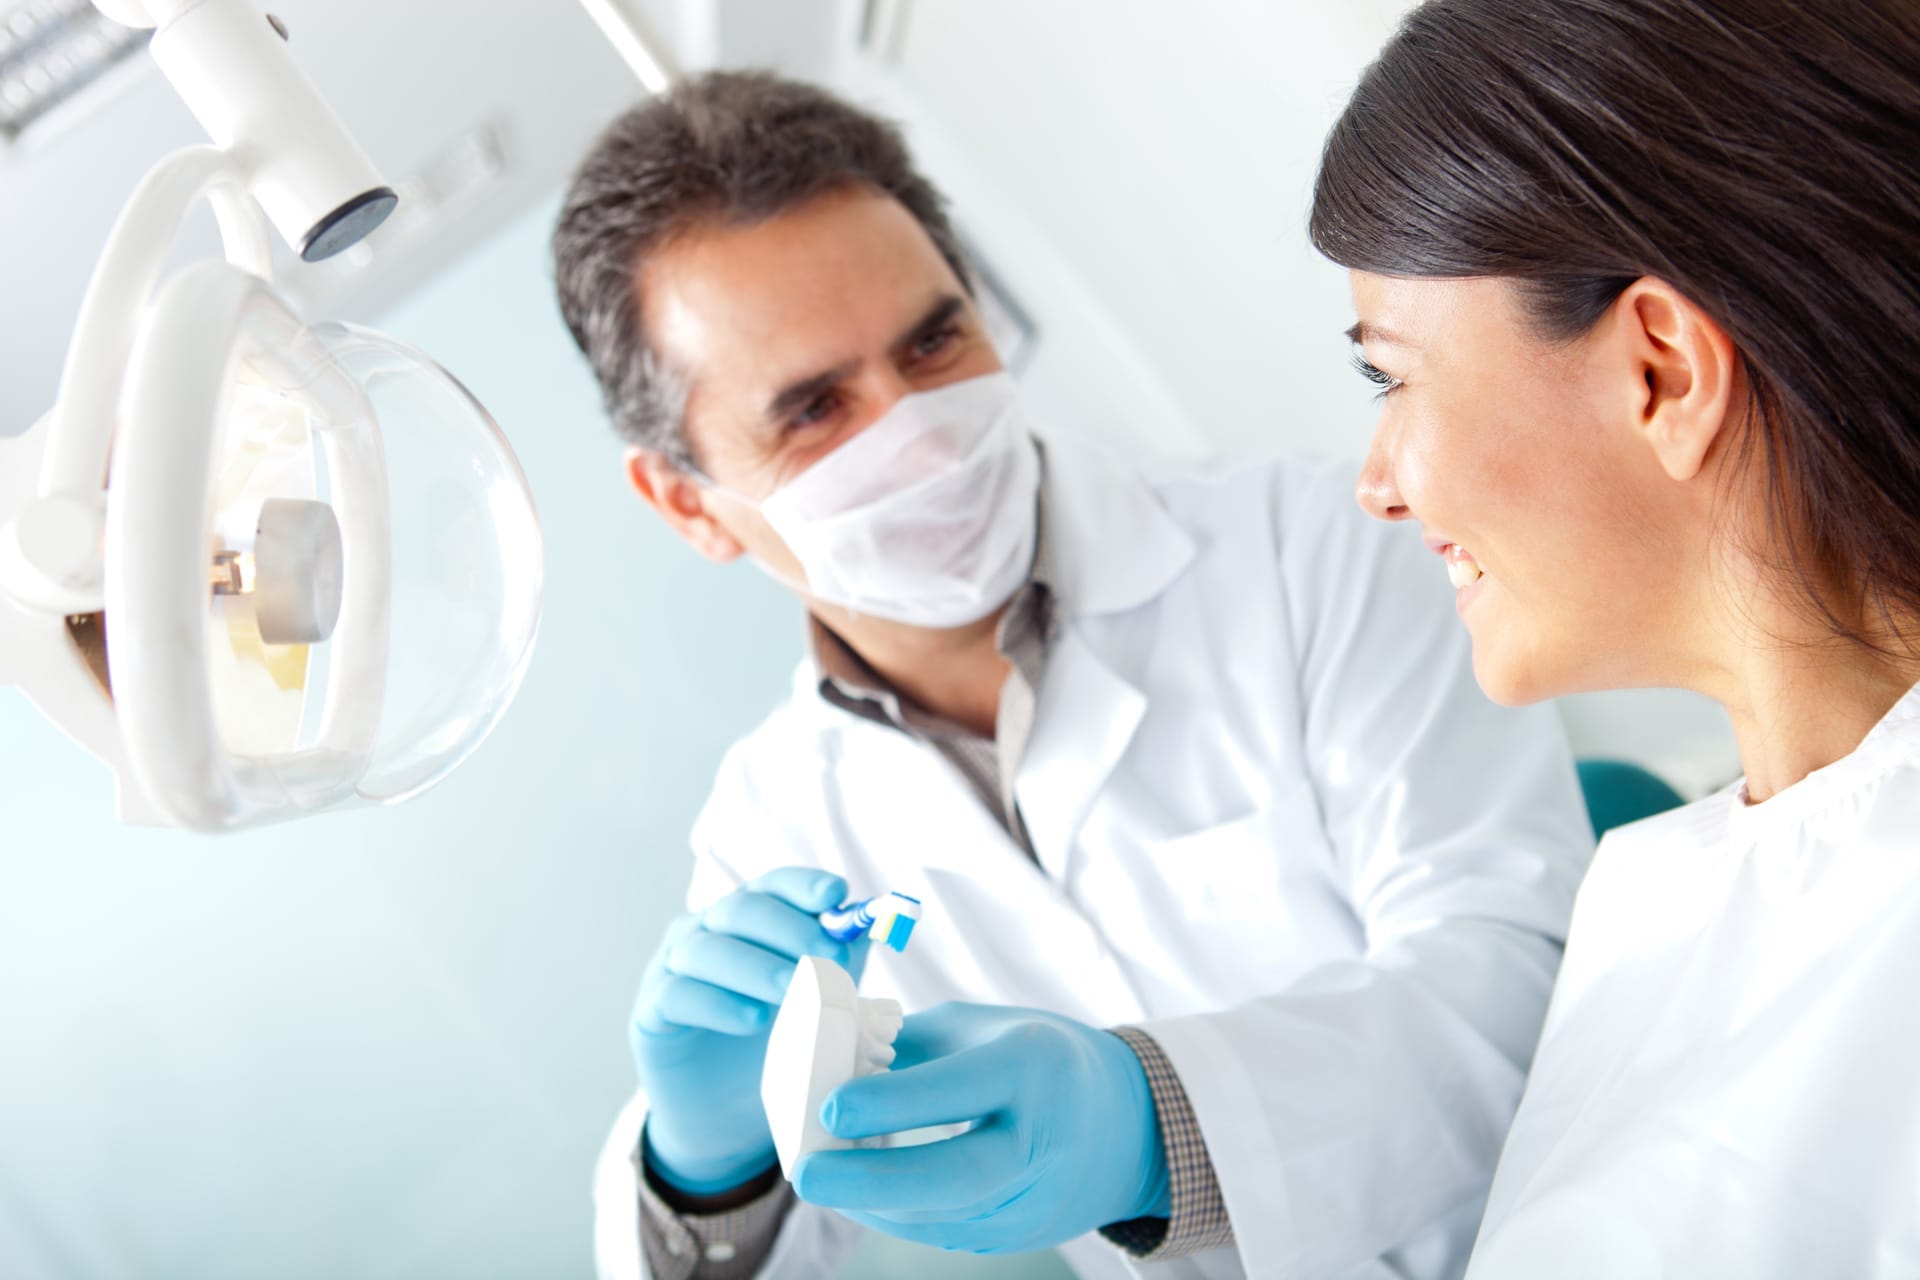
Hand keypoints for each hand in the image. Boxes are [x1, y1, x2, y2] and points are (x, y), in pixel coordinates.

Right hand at [635, 868, 868, 1194]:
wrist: (727, 1112)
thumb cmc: (778, 1039)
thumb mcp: (820, 995)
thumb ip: (844, 956)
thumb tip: (879, 923)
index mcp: (747, 917)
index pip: (773, 886)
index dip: (803, 886)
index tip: (835, 896)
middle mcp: (704, 931)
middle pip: (740, 909)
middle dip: (786, 928)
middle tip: (825, 954)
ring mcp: (672, 969)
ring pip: (707, 950)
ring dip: (754, 965)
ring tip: (791, 989)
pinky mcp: (652, 1014)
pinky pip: (678, 996)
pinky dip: (718, 1003)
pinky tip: (752, 1019)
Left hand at [792, 1002, 1169, 1253]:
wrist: (1129, 1128)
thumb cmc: (1043, 1059)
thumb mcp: (986, 1028)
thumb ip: (909, 1043)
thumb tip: (828, 1059)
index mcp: (1035, 1067)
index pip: (960, 1091)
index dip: (892, 1103)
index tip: (830, 1105)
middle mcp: (1041, 1139)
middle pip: (954, 1177)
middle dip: (869, 1180)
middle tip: (803, 1172)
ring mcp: (1033, 1199)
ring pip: (938, 1215)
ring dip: (867, 1199)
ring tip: (815, 1173)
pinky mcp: (1016, 1235)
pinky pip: (941, 1229)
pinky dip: (891, 1210)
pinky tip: (854, 1189)